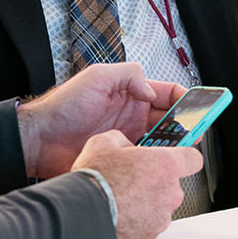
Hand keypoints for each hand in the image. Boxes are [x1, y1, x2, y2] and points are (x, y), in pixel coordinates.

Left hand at [18, 63, 184, 178]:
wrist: (40, 140)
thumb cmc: (62, 106)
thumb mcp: (97, 77)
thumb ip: (129, 75)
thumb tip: (152, 90)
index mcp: (131, 94)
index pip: (168, 93)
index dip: (186, 99)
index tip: (197, 108)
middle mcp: (133, 115)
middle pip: (171, 120)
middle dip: (186, 125)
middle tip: (195, 133)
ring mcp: (128, 137)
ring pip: (161, 142)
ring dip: (173, 145)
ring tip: (180, 149)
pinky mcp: (121, 158)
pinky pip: (145, 160)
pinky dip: (156, 161)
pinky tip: (160, 163)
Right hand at [72, 131, 203, 238]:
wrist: (81, 217)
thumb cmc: (95, 182)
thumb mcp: (103, 142)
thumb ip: (122, 140)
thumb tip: (123, 145)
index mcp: (166, 166)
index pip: (193, 159)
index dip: (184, 158)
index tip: (176, 159)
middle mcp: (170, 194)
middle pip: (172, 185)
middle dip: (155, 183)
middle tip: (131, 180)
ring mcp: (160, 219)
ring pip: (158, 208)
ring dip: (144, 204)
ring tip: (119, 200)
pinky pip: (145, 227)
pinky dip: (135, 223)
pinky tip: (116, 216)